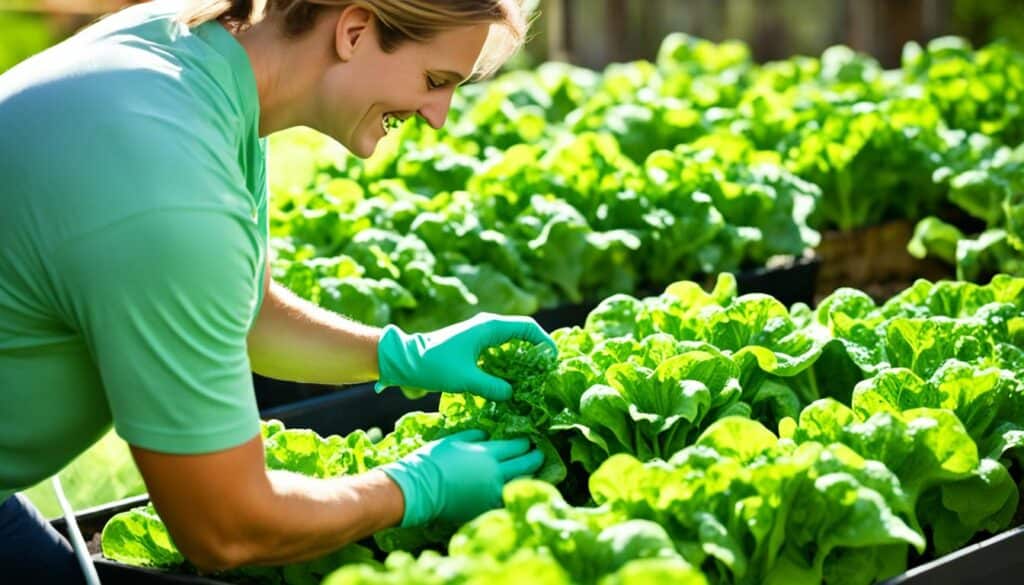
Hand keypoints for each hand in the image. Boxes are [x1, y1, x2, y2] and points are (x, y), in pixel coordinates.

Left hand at [375, 312, 556, 399]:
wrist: (406, 360)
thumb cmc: (434, 365)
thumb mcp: (466, 379)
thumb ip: (492, 387)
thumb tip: (512, 395)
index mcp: (489, 327)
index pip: (528, 327)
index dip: (544, 343)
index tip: (553, 362)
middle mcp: (488, 326)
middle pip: (523, 333)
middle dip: (537, 351)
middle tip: (547, 373)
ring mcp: (481, 334)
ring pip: (512, 342)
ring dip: (524, 358)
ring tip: (534, 379)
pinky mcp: (474, 344)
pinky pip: (500, 350)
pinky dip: (510, 362)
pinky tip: (513, 380)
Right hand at [380, 430, 543, 526]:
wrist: (419, 490)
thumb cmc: (433, 461)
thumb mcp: (454, 439)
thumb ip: (475, 435)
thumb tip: (487, 434)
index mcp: (488, 453)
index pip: (517, 446)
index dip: (525, 442)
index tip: (529, 440)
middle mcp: (496, 474)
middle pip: (525, 464)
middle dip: (535, 457)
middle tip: (539, 453)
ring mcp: (492, 493)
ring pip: (520, 483)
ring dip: (528, 476)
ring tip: (531, 471)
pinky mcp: (485, 509)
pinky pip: (506, 499)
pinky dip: (513, 493)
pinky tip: (514, 490)